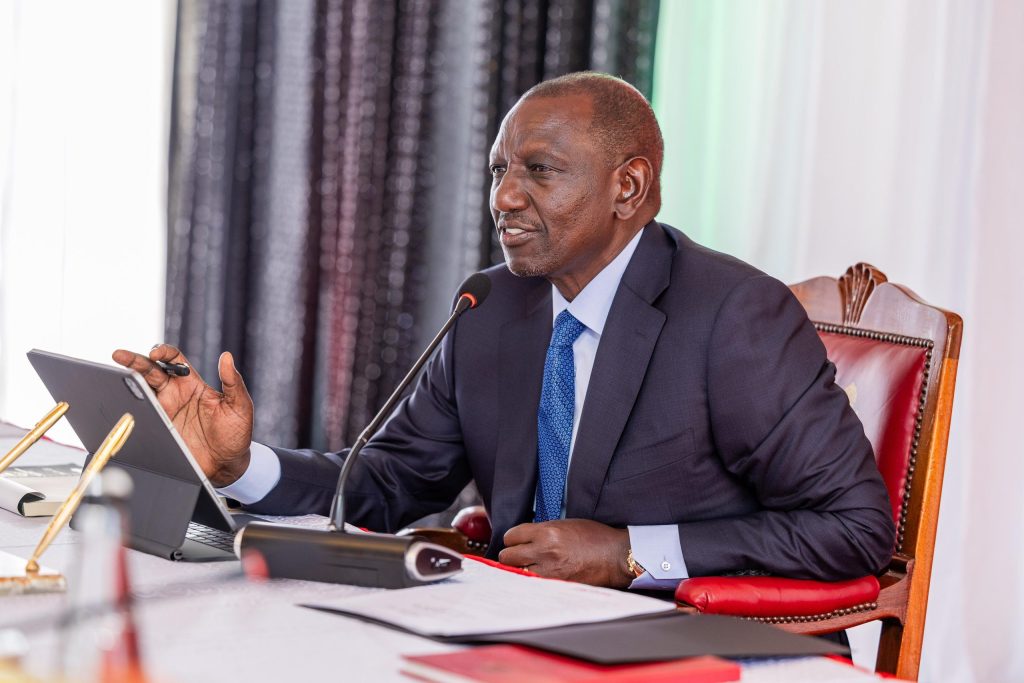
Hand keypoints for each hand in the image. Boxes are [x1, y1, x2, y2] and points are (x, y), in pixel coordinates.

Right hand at [112, 344, 253, 486]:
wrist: (226, 465)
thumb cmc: (236, 434)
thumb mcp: (240, 405)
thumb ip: (233, 382)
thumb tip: (227, 356)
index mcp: (193, 384)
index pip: (174, 360)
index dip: (163, 353)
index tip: (156, 354)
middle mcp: (175, 395)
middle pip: (150, 371)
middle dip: (135, 361)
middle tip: (120, 355)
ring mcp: (164, 411)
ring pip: (140, 390)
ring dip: (127, 379)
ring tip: (116, 373)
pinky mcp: (157, 428)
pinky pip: (141, 414)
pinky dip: (129, 405)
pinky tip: (123, 399)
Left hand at [498, 519, 633, 587]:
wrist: (616, 557)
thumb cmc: (594, 538)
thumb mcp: (565, 524)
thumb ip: (542, 530)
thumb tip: (524, 538)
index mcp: (546, 532)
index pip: (511, 536)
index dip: (514, 539)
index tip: (517, 541)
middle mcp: (544, 552)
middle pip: (507, 557)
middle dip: (512, 555)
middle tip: (520, 555)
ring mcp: (549, 572)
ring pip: (516, 574)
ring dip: (520, 570)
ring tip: (531, 567)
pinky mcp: (556, 586)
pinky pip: (532, 584)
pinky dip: (533, 581)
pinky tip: (540, 576)